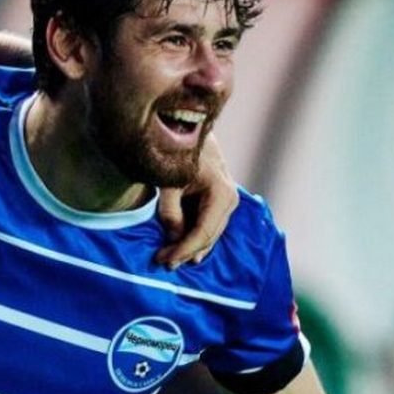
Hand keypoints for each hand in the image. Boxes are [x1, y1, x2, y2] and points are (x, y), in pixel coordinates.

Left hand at [155, 135, 238, 268]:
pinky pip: (209, 224)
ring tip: (170, 259)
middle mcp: (230, 200)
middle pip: (209, 236)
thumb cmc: (179, 153)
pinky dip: (195, 236)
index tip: (164, 260)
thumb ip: (171, 211)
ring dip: (191, 247)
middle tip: (163, 263)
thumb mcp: (169, 182)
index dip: (183, 249)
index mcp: (221, 195)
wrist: (191, 131)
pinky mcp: (220, 201)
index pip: (203, 232)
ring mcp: (228, 201)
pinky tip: (183, 248)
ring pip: (211, 233)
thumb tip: (173, 238)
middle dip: (186, 251)